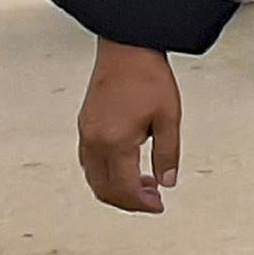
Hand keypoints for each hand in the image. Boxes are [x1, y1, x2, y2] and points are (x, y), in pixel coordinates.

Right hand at [78, 41, 183, 213]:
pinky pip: (89, 162)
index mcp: (115, 142)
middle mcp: (94, 141)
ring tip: (145, 185)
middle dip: (128, 201)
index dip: (141, 204)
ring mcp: (85, 133)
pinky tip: (128, 168)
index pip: (123, 188)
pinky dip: (106, 174)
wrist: (126, 48)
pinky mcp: (84, 125)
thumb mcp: (169, 118)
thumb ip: (167, 154)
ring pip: (93, 177)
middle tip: (153, 200)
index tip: (159, 206)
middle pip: (104, 188)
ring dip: (116, 188)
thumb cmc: (149, 78)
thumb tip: (168, 182)